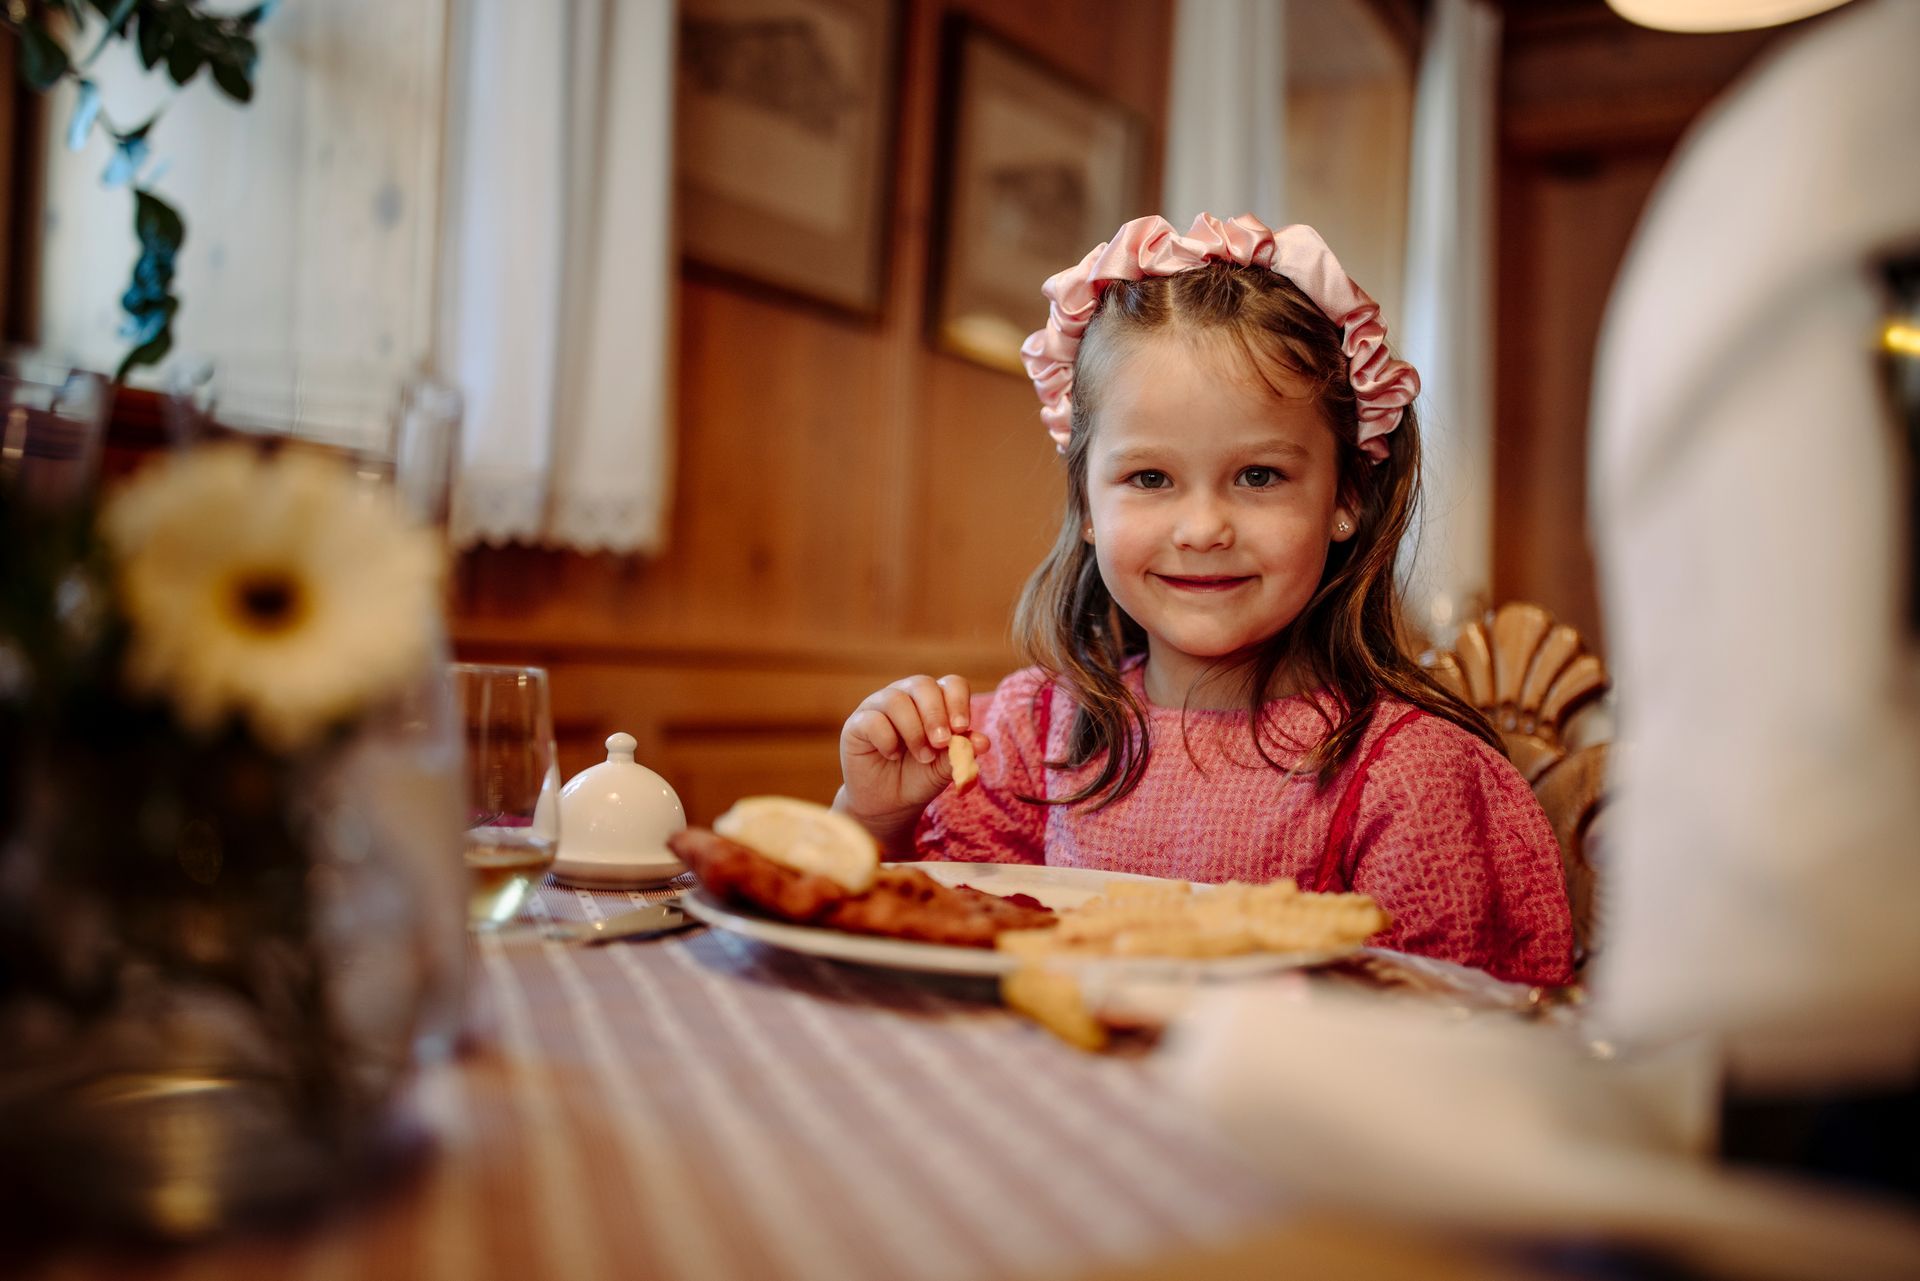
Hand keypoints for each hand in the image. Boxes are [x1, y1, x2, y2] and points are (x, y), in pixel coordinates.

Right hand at [835, 674, 988, 853]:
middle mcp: (906, 696)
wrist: (890, 804)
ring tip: (922, 756)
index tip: (961, 729)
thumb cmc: (919, 777)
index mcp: (933, 701)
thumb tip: (983, 742)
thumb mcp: (946, 767)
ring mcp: (878, 707)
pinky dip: (887, 739)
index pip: (951, 684)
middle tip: (941, 742)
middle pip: (923, 685)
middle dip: (936, 714)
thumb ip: (962, 752)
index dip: (958, 702)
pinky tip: (892, 755)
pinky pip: (872, 720)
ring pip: (896, 700)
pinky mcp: (857, 724)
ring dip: (914, 730)